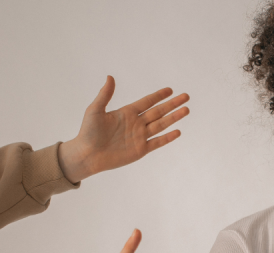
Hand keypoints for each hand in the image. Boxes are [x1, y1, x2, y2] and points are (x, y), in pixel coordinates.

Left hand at [58, 76, 189, 182]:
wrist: (87, 155)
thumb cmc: (88, 132)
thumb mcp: (95, 110)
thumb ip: (105, 95)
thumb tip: (110, 77)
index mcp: (127, 112)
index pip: (147, 101)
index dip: (158, 96)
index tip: (170, 90)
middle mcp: (136, 123)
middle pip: (158, 111)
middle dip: (172, 104)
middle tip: (185, 96)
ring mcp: (140, 137)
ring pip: (161, 125)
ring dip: (174, 118)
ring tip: (186, 110)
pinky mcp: (140, 150)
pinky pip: (157, 142)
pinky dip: (167, 138)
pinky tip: (178, 131)